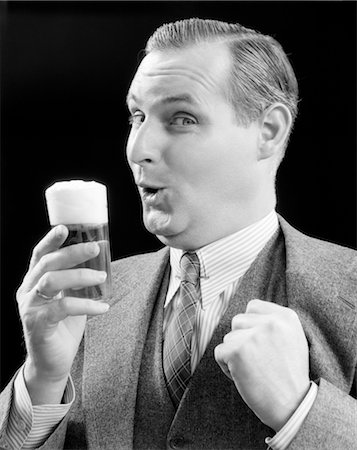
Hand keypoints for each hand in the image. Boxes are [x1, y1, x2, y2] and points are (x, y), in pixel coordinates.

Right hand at [17, 225, 109, 403]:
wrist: (52, 361)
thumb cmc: (63, 325)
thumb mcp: (69, 296)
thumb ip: (76, 279)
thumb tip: (100, 259)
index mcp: (34, 281)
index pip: (40, 255)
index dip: (51, 240)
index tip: (65, 228)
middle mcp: (27, 291)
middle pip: (48, 263)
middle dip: (73, 252)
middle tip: (96, 248)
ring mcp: (30, 307)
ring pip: (52, 281)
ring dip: (81, 276)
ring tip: (102, 277)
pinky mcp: (37, 324)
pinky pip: (62, 307)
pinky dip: (86, 305)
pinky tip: (102, 308)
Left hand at [214, 299, 309, 430]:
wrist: (293, 407)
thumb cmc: (290, 377)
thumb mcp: (293, 340)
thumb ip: (274, 323)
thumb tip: (248, 315)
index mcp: (286, 316)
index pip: (253, 307)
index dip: (251, 326)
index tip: (260, 344)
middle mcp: (271, 322)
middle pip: (238, 320)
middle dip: (242, 339)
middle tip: (258, 361)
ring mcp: (253, 335)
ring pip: (228, 337)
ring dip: (234, 354)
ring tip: (253, 370)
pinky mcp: (237, 350)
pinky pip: (219, 352)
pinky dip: (226, 367)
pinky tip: (244, 377)